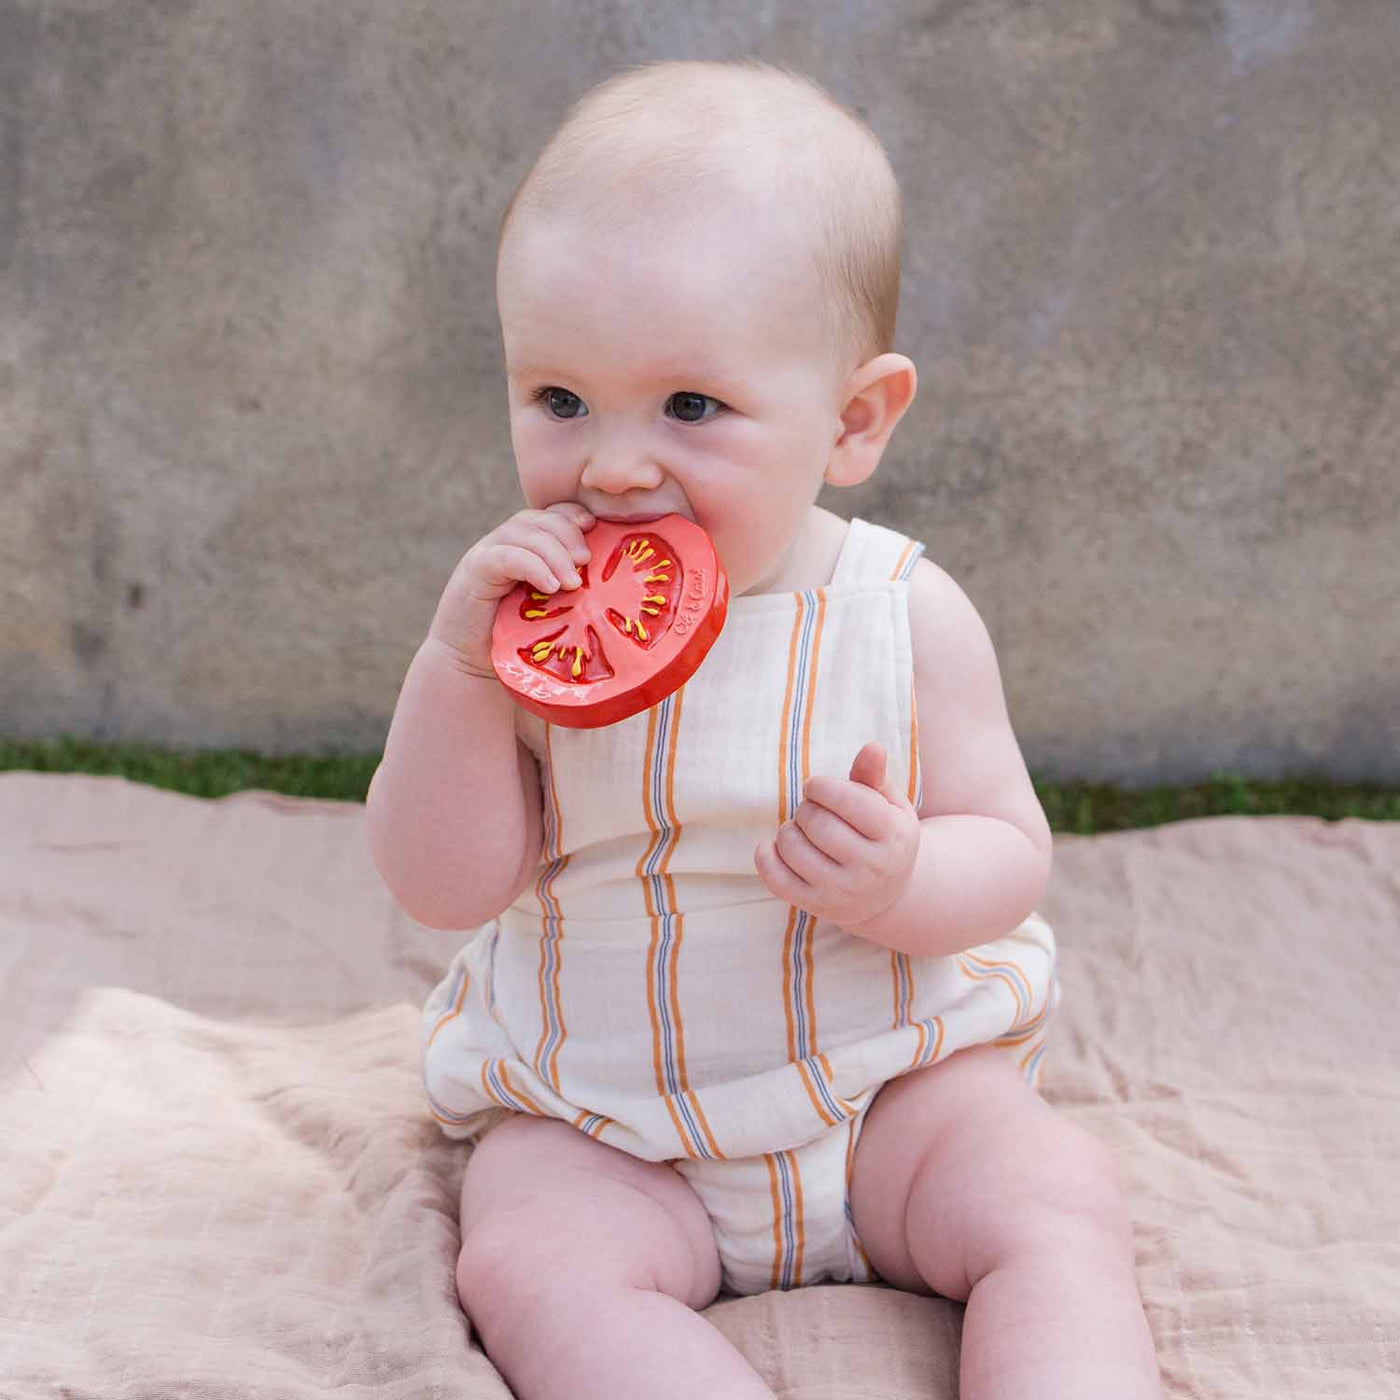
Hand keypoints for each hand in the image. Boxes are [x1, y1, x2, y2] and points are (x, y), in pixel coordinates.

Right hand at [427, 502, 595, 676]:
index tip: (597, 528)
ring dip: (554, 554)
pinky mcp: (474, 571)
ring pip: (524, 532)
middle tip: (586, 561)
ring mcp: (487, 554)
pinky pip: (505, 556)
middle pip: (539, 518)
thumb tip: (618, 589)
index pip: (552, 514)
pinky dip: (532, 566)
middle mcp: (506, 544)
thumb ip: (574, 592)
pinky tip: (550, 586)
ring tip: (573, 583)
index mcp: (527, 547)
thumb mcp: (553, 611)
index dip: (574, 515)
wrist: (472, 665)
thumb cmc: (518, 642)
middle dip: (568, 533)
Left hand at [753, 740, 920, 931]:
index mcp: (893, 836)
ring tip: (801, 831)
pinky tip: (778, 847)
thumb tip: (872, 747)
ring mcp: (843, 892)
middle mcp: (871, 869)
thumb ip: (874, 776)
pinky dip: (767, 855)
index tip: (816, 787)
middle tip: (812, 811)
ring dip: (788, 830)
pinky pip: (776, 878)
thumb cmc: (882, 836)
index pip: (847, 800)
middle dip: (807, 808)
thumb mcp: (888, 805)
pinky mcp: (817, 907)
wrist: (887, 896)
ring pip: (793, 848)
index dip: (821, 786)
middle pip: (817, 822)